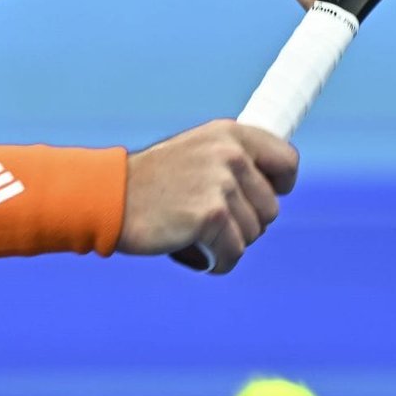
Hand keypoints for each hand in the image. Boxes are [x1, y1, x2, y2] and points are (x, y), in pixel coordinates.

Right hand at [118, 119, 298, 274]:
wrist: (109, 198)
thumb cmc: (151, 184)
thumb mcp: (195, 154)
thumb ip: (231, 162)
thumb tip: (274, 185)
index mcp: (229, 134)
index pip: (286, 161)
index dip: (279, 185)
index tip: (261, 196)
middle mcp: (229, 154)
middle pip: (271, 208)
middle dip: (245, 222)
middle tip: (208, 220)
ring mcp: (221, 184)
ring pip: (253, 234)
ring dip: (227, 242)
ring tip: (194, 232)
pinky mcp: (211, 216)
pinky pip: (234, 254)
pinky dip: (216, 261)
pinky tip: (194, 251)